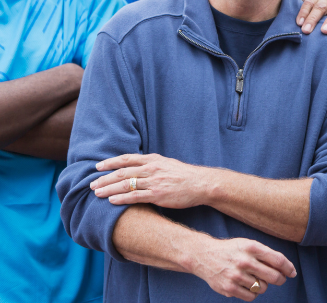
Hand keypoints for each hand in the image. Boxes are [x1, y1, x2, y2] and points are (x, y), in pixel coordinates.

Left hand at [91, 153, 209, 208]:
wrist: (201, 184)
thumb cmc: (184, 175)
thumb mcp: (167, 164)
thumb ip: (152, 164)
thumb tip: (137, 166)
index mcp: (153, 160)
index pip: (127, 159)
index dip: (110, 162)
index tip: (97, 166)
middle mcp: (152, 169)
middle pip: (122, 172)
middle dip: (105, 178)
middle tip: (91, 184)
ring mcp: (154, 182)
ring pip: (125, 184)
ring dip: (108, 188)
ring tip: (96, 193)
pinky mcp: (157, 195)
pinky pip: (135, 196)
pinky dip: (121, 198)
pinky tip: (111, 201)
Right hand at [189, 236, 296, 300]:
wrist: (204, 256)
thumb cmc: (232, 250)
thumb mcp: (248, 244)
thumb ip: (265, 254)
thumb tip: (285, 268)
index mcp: (252, 247)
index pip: (278, 260)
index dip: (288, 268)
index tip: (292, 272)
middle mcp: (245, 261)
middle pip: (273, 277)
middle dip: (280, 279)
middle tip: (279, 279)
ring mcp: (236, 276)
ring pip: (262, 288)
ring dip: (263, 286)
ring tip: (255, 279)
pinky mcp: (229, 288)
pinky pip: (251, 297)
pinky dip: (252, 293)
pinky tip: (247, 286)